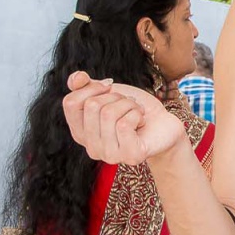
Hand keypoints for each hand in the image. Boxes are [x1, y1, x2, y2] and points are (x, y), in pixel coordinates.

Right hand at [62, 71, 184, 164]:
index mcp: (81, 133)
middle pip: (91, 105)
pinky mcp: (130, 156)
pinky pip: (124, 124)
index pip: (70, 103)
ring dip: (128, 104)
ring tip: (136, 111)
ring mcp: (110, 155)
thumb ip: (86, 85)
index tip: (109, 87)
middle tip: (128, 103)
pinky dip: (136, 114)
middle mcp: (91, 148)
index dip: (91, 88)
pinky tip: (142, 121)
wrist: (163, 124)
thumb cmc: (134, 110)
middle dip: (115, 96)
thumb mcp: (108, 93)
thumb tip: (76, 79)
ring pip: (108, 113)